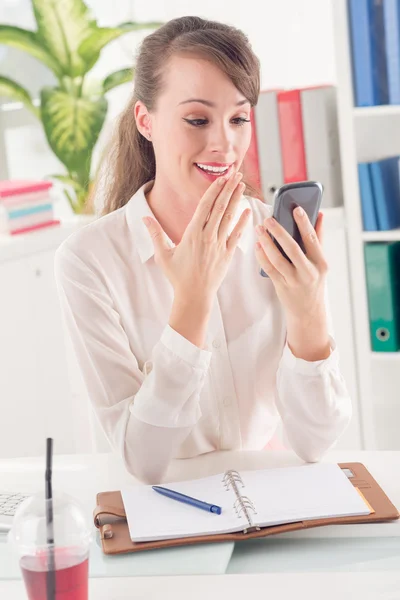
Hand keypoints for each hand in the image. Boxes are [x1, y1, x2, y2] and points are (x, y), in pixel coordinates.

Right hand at [142, 172, 249, 301]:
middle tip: (235, 173)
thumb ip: (155, 234)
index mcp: (192, 234)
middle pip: (220, 208)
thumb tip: (144, 217)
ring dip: (236, 200)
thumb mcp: (163, 255)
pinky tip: (248, 211)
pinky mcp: (227, 255)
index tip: (221, 178)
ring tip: (241, 185)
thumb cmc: (177, 276)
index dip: (214, 190)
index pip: (205, 206)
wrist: (194, 296)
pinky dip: (243, 223)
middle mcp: (207, 237)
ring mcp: (219, 245)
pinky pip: (237, 236)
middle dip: (228, 189)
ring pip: (229, 218)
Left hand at [255, 207, 327, 321]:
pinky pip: (269, 269)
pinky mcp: (281, 286)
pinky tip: (257, 245)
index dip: (304, 223)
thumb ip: (318, 238)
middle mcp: (308, 271)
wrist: (308, 311)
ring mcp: (294, 280)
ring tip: (259, 229)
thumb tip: (320, 214)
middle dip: (279, 232)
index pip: (312, 239)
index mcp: (320, 263)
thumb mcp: (320, 262)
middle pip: (292, 248)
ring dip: (266, 242)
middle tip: (268, 219)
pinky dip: (262, 256)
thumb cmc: (314, 282)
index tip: (297, 209)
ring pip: (278, 258)